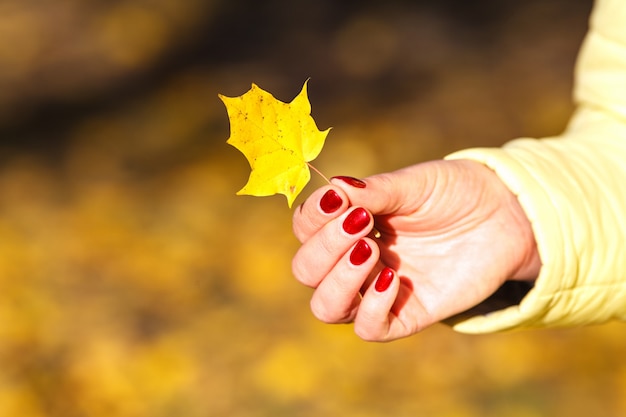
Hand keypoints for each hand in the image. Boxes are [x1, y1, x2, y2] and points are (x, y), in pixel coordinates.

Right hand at [292, 159, 540, 340]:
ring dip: (338, 281)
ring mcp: (377, 289)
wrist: (505, 214)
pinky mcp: (407, 314)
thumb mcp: (414, 183)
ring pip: (326, 308)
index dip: (313, 217)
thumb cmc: (454, 192)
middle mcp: (355, 259)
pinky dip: (372, 308)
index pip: (305, 228)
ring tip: (371, 251)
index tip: (340, 200)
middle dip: (325, 247)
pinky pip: (370, 329)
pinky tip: (394, 279)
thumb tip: (332, 186)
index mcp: (349, 224)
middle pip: (306, 270)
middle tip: (362, 224)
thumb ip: (374, 190)